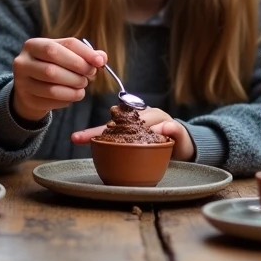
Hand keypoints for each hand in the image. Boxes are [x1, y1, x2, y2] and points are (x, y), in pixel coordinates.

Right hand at [11, 37, 104, 122]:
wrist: (31, 88)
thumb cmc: (52, 66)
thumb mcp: (65, 55)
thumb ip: (84, 55)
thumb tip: (102, 58)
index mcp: (33, 45)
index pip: (63, 45)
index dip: (85, 54)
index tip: (100, 62)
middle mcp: (23, 62)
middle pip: (54, 68)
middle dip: (78, 73)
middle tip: (90, 76)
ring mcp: (22, 82)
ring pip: (52, 88)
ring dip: (74, 88)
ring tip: (82, 86)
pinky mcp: (27, 99)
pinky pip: (51, 101)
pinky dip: (67, 99)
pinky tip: (73, 95)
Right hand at [71, 107, 195, 160]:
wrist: (182, 145)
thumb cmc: (182, 143)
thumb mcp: (184, 140)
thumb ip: (176, 131)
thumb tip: (165, 125)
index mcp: (154, 115)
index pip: (137, 121)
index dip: (127, 130)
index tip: (115, 136)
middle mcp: (140, 116)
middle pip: (118, 122)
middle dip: (101, 130)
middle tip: (82, 137)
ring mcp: (131, 124)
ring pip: (111, 127)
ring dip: (94, 133)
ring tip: (77, 138)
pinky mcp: (126, 133)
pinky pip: (110, 135)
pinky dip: (96, 137)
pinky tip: (81, 140)